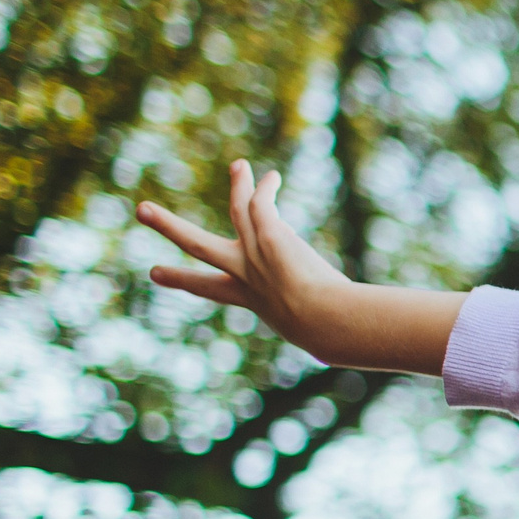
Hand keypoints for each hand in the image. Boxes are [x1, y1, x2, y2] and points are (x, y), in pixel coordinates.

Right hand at [139, 161, 461, 372]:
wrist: (323, 322)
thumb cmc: (325, 337)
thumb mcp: (323, 338)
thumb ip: (340, 338)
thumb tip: (376, 353)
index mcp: (249, 298)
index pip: (212, 290)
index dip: (186, 281)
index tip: (158, 273)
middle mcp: (243, 273)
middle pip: (198, 247)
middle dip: (169, 228)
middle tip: (142, 210)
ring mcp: (252, 251)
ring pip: (236, 210)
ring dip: (240, 186)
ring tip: (240, 165)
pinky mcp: (266, 233)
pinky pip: (260, 202)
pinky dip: (263, 187)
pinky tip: (269, 175)